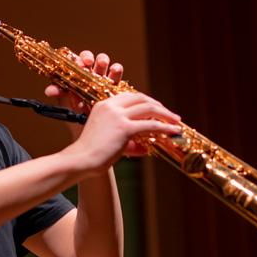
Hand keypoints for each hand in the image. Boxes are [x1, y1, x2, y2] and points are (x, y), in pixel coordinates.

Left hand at [45, 51, 123, 137]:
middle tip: (87, 62)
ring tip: (103, 63)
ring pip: (103, 62)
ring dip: (102, 60)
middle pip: (88, 58)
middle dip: (87, 57)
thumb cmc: (76, 112)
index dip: (73, 59)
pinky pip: (117, 74)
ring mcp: (102, 77)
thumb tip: (49, 90)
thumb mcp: (66, 102)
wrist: (89, 127)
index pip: (73, 61)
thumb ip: (59, 93)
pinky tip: (114, 70)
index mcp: (75, 75)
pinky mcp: (114, 85)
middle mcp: (88, 73)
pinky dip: (116, 69)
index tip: (76, 62)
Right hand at [64, 90, 181, 174]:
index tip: (157, 110)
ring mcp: (117, 115)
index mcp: (104, 104)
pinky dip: (164, 127)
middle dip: (159, 106)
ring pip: (149, 108)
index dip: (147, 102)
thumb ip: (125, 138)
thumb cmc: (91, 153)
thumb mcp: (106, 137)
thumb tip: (144, 147)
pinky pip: (150, 124)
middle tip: (170, 115)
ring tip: (176, 121)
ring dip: (166, 114)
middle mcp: (111, 106)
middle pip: (142, 98)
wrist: (80, 160)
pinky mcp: (124, 127)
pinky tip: (173, 131)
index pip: (131, 96)